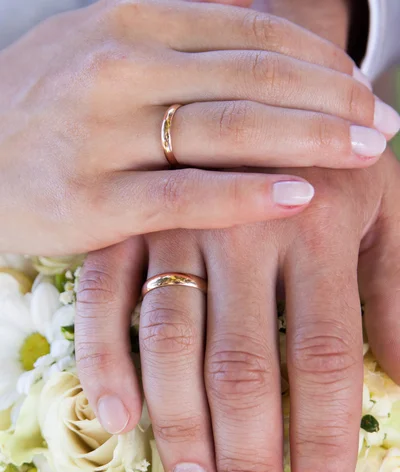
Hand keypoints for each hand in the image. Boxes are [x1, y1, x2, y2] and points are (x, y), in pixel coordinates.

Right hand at [1, 0, 397, 254]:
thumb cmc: (39, 110)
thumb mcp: (97, 46)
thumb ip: (172, 35)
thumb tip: (252, 21)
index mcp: (128, 21)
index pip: (250, 33)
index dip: (318, 60)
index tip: (363, 89)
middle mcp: (120, 66)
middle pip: (253, 76)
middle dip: (331, 99)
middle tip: (382, 124)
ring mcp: (103, 134)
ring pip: (228, 129)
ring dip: (309, 139)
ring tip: (365, 153)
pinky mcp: (90, 202)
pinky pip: (184, 196)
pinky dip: (246, 196)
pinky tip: (299, 197)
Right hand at [75, 148, 399, 471]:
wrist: (261, 85)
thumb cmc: (329, 160)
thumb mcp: (384, 212)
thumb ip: (392, 295)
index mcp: (316, 227)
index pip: (325, 354)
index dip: (322, 434)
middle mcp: (241, 229)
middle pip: (243, 364)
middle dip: (248, 453)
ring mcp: (174, 226)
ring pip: (169, 342)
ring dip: (180, 424)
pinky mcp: (123, 226)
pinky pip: (102, 300)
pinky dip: (104, 361)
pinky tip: (118, 421)